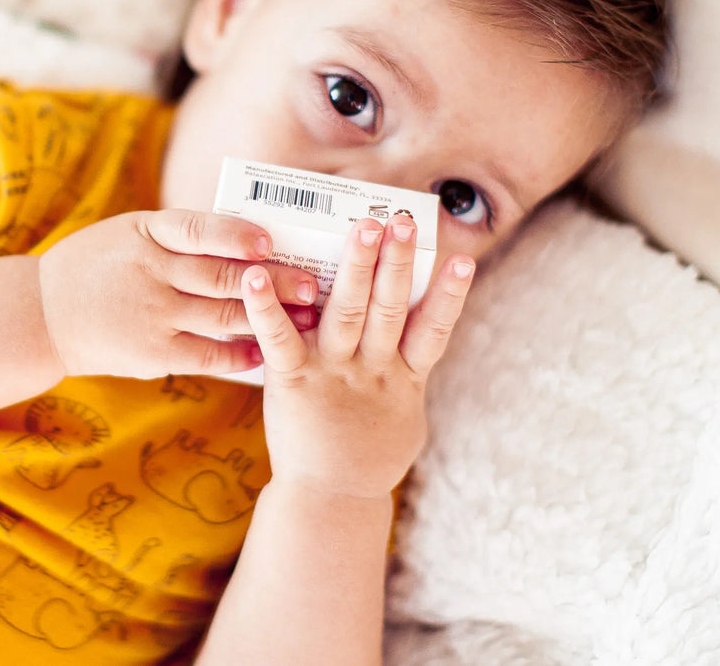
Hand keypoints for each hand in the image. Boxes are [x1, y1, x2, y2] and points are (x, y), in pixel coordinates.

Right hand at [37, 210, 319, 377]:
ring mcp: (153, 314)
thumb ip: (181, 235)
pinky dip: (240, 352)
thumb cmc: (99, 265)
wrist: (44, 314)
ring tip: (305, 318)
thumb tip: (250, 235)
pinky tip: (266, 350)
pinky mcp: (153, 352)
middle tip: (311, 285)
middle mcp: (151, 272)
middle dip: (274, 281)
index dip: (238, 235)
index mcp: (148, 233)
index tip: (271, 240)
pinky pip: (208, 353)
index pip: (200, 229)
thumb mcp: (131, 233)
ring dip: (269, 317)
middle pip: (223, 275)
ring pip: (224, 315)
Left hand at [240, 216, 474, 498]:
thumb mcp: (405, 413)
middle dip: (397, 264)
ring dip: (356, 270)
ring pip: (348, 314)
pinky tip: (256, 276)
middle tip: (400, 221)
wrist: (330, 498)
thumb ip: (410, 370)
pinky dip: (267, 308)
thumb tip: (423, 331)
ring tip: (363, 228)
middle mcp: (373, 370)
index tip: (462, 256)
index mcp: (405, 378)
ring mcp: (333, 374)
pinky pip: (279, 340)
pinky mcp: (292, 382)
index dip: (450, 294)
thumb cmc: (368, 451)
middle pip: (390, 309)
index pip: (434, 329)